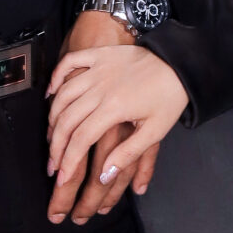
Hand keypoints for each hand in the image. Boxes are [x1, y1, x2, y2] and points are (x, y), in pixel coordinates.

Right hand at [47, 42, 188, 224]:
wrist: (181, 63)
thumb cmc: (170, 98)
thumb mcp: (155, 131)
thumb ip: (128, 154)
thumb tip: (103, 177)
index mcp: (114, 108)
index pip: (80, 139)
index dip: (68, 161)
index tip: (61, 177)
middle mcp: (100, 88)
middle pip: (66, 120)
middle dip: (56, 145)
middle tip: (53, 162)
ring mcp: (98, 69)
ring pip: (63, 95)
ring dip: (53, 117)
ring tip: (52, 136)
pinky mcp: (100, 55)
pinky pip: (70, 62)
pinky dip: (56, 76)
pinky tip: (51, 93)